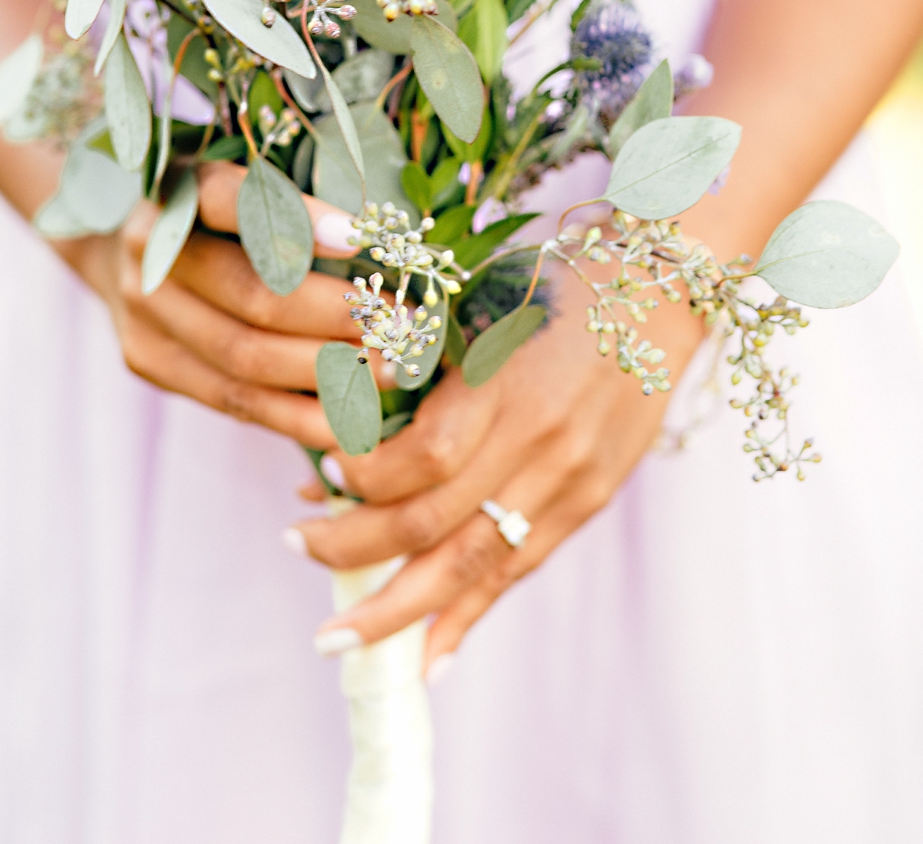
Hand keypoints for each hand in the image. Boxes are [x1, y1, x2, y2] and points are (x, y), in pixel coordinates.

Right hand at [57, 159, 363, 449]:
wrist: (119, 252)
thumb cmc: (212, 217)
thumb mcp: (242, 188)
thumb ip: (292, 208)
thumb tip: (384, 246)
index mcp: (176, 189)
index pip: (230, 199)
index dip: (296, 219)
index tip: (362, 238)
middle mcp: (148, 249)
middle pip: (252, 294)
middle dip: (338, 315)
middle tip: (402, 324)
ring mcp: (141, 310)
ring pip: (245, 356)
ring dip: (327, 371)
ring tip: (389, 371)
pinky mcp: (147, 360)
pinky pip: (233, 398)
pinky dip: (297, 414)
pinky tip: (350, 416)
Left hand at [290, 287, 704, 670]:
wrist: (656, 292)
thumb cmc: (541, 287)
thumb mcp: (471, 309)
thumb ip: (407, 373)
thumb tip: (330, 449)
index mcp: (504, 382)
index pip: (427, 458)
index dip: (365, 478)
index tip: (317, 476)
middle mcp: (541, 442)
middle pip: (436, 525)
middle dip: (354, 551)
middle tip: (293, 547)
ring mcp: (570, 481)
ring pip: (473, 566)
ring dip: (399, 610)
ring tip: (339, 637)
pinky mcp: (587, 503)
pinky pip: (517, 573)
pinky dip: (467, 619)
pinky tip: (425, 662)